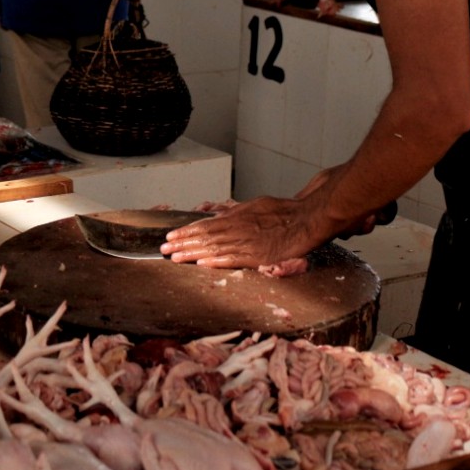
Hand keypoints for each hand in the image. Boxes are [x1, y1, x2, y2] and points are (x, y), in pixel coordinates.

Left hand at [161, 196, 318, 268]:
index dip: (186, 231)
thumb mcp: (255, 205)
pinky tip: (201, 263)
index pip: (204, 225)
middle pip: (204, 237)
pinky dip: (216, 261)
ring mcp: (247, 243)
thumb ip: (235, 212)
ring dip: (192, 253)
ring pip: (213, 248)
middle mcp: (238, 229)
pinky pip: (233, 259)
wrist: (306, 219)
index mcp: (236, 217)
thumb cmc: (283, 212)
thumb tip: (217, 216)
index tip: (171, 236)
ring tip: (174, 257)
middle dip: (182, 243)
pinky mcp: (258, 257)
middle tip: (164, 248)